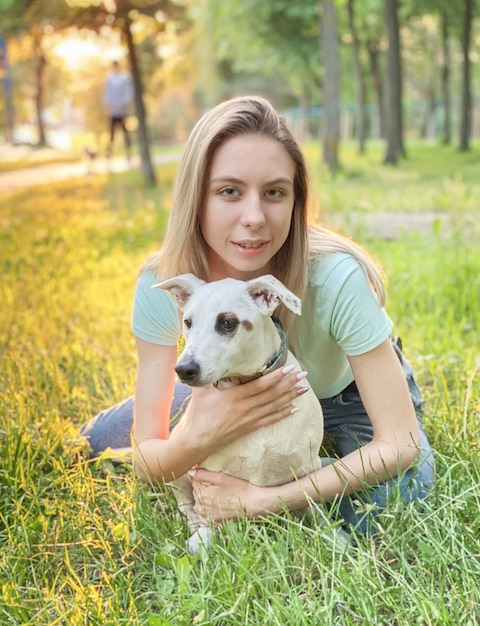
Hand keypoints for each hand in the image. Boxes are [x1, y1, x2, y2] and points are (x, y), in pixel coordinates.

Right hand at [180, 365, 308, 457]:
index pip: (261, 385)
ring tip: (304, 389)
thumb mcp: (201, 390)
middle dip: (289, 384)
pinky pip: (270, 420)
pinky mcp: (250, 428)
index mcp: (235, 397)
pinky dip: (283, 414)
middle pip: (272, 394)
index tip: (289, 368)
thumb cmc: (198, 414)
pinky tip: (294, 409)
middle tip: (303, 375)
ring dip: (291, 397)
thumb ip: (208, 375)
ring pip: (274, 406)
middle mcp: (246, 408)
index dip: (276, 376)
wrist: (198, 440)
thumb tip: (207, 358)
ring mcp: (250, 419)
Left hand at [188, 468, 266, 522]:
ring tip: (219, 494)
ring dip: (205, 497)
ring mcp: (206, 516)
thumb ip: (202, 474)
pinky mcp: (212, 523)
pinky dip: (207, 509)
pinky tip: (216, 504)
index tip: (211, 474)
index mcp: (201, 494)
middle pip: (197, 491)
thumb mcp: (220, 477)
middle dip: (204, 486)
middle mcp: (201, 507)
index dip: (202, 475)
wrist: (253, 504)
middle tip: (218, 485)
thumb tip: (189, 472)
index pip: (194, 481)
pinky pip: (204, 514)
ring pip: (199, 502)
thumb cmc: (239, 488)